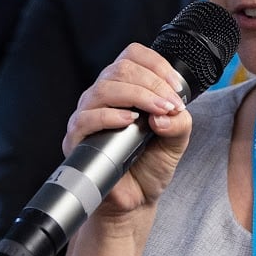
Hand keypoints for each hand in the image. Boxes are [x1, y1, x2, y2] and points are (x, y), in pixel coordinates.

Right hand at [65, 42, 192, 218]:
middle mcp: (102, 95)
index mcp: (125, 86)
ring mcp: (86, 114)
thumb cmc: (151, 165)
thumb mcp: (177, 140)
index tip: (177, 87)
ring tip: (158, 113)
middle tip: (172, 104)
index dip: (157, 65)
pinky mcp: (76, 137)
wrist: (136, 199)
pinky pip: (87, 117)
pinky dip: (110, 116)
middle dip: (152, 84)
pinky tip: (129, 122)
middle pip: (120, 68)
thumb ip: (180, 122)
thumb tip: (164, 111)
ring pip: (104, 88)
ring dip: (137, 96)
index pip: (133, 55)